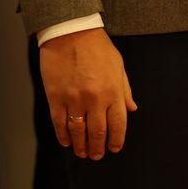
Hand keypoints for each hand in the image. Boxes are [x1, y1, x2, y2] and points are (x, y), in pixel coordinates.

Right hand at [40, 28, 137, 160]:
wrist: (71, 33)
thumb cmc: (98, 48)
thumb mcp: (118, 66)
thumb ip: (125, 90)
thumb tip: (131, 109)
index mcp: (113, 91)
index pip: (118, 124)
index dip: (117, 140)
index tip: (114, 148)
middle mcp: (95, 98)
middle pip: (98, 132)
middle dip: (98, 147)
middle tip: (97, 156)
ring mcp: (74, 99)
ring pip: (77, 132)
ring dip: (81, 146)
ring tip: (83, 153)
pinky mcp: (56, 97)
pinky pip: (59, 123)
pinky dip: (63, 135)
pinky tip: (66, 141)